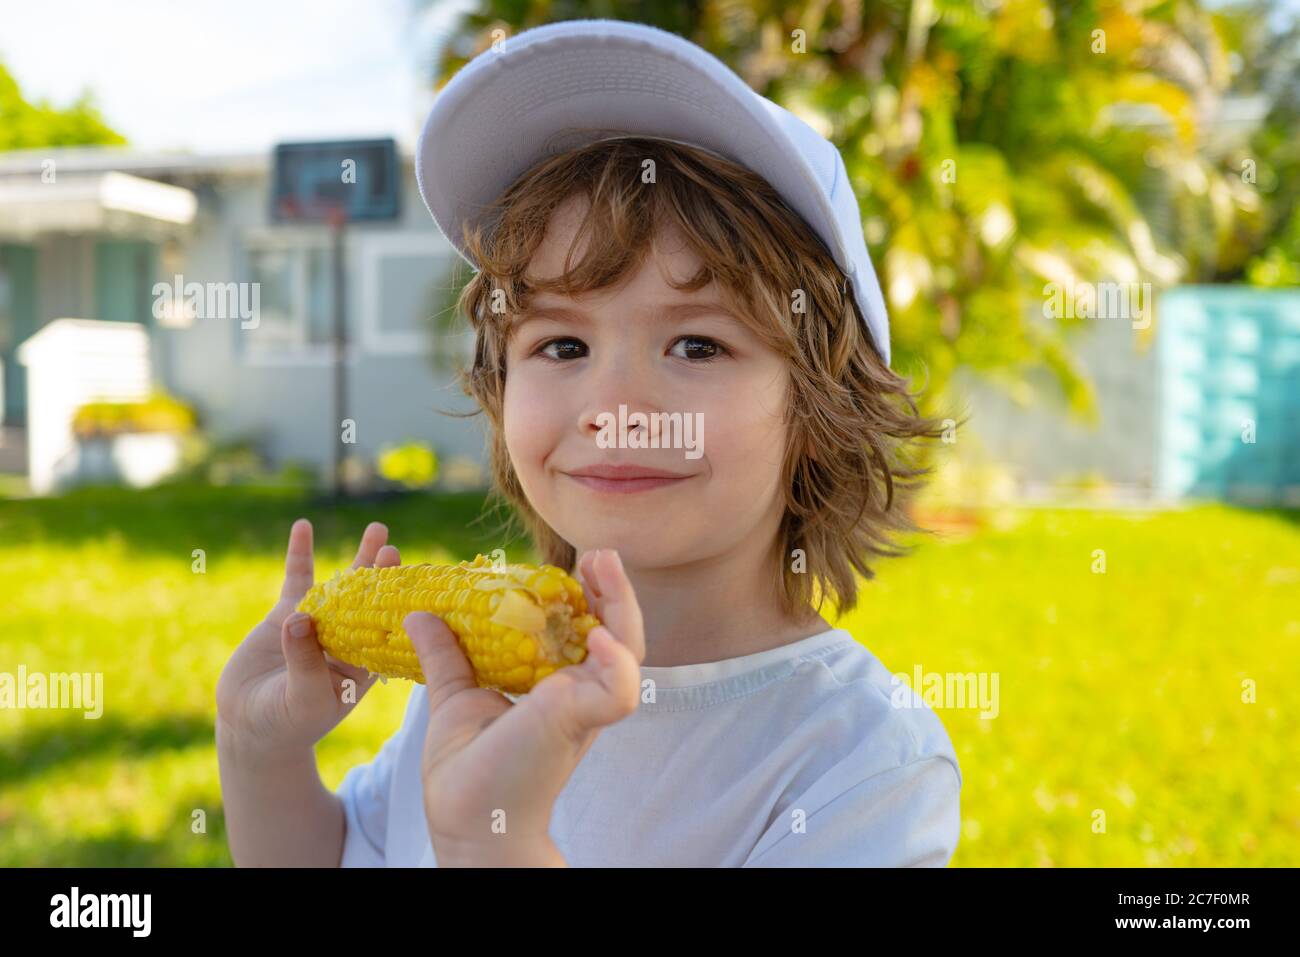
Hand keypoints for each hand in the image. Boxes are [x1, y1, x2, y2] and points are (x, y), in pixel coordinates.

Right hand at [215, 519, 398, 763]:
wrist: (250, 728)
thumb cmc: (288, 723)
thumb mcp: (303, 699)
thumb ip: (305, 662)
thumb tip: (300, 618)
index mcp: (365, 663)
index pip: (390, 628)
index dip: (402, 605)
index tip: (414, 582)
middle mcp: (349, 640)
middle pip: (374, 601)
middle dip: (387, 574)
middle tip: (394, 547)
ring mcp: (320, 625)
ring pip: (344, 585)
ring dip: (359, 557)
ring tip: (378, 528)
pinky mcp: (287, 616)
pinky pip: (297, 580)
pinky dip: (301, 553)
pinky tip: (304, 526)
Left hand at [405, 548, 644, 865]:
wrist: (465, 815)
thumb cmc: (467, 768)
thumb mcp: (456, 697)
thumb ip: (446, 656)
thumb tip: (419, 615)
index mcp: (560, 687)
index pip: (589, 629)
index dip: (591, 593)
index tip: (577, 561)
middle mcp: (581, 694)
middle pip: (619, 632)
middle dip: (614, 590)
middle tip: (600, 554)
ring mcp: (585, 708)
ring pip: (630, 652)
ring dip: (622, 608)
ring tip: (603, 569)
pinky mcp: (581, 723)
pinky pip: (617, 690)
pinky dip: (614, 662)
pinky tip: (597, 637)